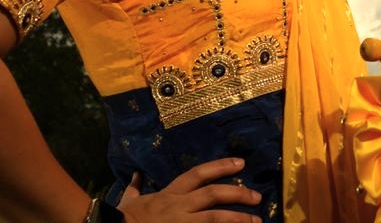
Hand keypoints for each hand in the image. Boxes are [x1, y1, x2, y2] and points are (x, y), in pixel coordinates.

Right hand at [118, 158, 262, 222]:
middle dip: (237, 193)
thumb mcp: (129, 201)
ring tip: (256, 221)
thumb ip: (136, 188)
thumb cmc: (123, 219)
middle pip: (212, 194)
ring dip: (237, 219)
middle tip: (257, 197)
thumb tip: (135, 175)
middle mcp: (177, 206)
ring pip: (214, 217)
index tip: (241, 163)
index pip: (197, 174)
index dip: (220, 166)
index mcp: (169, 194)